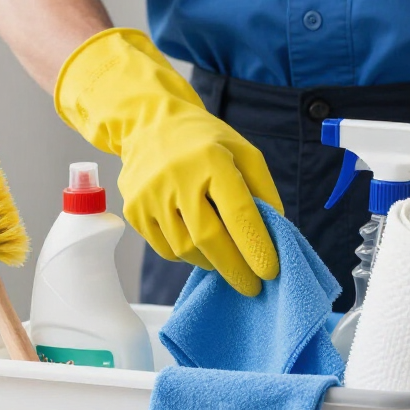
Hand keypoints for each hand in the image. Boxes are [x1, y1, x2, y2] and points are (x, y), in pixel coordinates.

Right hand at [54, 28, 282, 295]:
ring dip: (212, 263)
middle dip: (235, 269)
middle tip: (252, 286)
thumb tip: (275, 234)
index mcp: (211, 160)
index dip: (256, 247)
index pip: (238, 213)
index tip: (270, 272)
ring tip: (227, 260)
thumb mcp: (243, 152)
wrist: (148, 123)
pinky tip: (200, 248)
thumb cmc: (205, 141)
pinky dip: (187, 256)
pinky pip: (166, 249)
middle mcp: (177, 177)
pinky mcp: (134, 211)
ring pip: (186, 249)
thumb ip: (263, 191)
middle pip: (209, 239)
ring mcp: (150, 196)